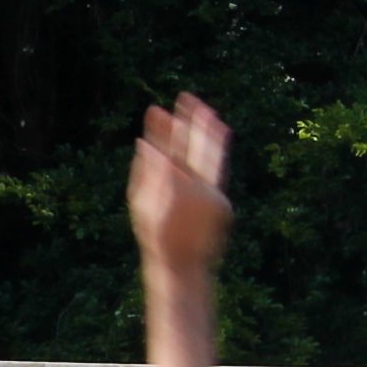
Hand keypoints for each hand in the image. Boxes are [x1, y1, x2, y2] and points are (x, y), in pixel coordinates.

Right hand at [128, 93, 232, 274]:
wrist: (183, 267)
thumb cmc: (156, 238)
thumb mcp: (142, 205)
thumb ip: (146, 172)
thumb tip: (145, 143)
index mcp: (174, 188)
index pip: (169, 149)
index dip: (165, 128)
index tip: (158, 108)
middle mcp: (199, 190)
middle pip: (198, 148)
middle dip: (195, 122)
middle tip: (192, 99)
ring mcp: (215, 197)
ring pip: (214, 160)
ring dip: (213, 137)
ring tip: (213, 117)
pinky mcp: (224, 205)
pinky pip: (216, 174)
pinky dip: (215, 158)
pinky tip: (214, 146)